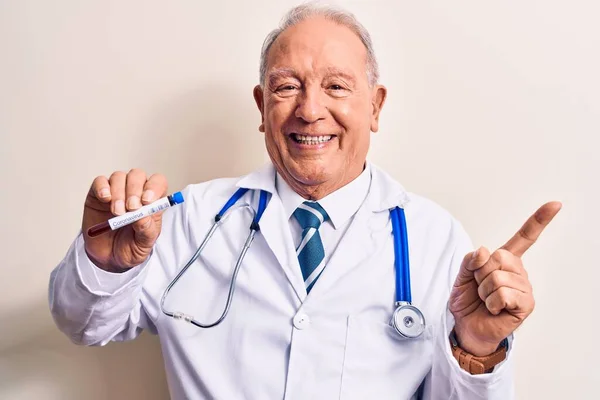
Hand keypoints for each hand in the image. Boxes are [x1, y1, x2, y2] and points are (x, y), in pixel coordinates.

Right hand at [82, 169, 167, 271]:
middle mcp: (135, 192)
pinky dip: (102, 187)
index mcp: (152, 202)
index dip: (154, 187)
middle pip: (137, 175)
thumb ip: (146, 230)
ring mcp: (116, 191)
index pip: (158, 182)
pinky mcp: (98, 194)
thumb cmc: (131, 247)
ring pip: (119, 177)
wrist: (108, 258)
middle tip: (131, 208)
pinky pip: (100, 181)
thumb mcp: (144, 244)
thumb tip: (143, 216)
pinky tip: (105, 199)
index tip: (147, 201)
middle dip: (135, 190)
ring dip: (119, 193)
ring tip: (117, 213)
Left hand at [449, 202, 561, 355]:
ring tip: (486, 300)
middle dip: (481, 273)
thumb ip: (471, 260)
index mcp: (505, 260)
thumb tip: (484, 251)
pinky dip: (491, 302)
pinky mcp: (526, 304)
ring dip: (484, 290)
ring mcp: (524, 287)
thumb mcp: (462, 275)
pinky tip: (494, 309)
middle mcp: (518, 271)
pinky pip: (504, 294)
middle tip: (480, 287)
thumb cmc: (468, 300)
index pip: (525, 237)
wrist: (466, 325)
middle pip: (498, 257)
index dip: (539, 220)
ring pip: (498, 277)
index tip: (555, 204)